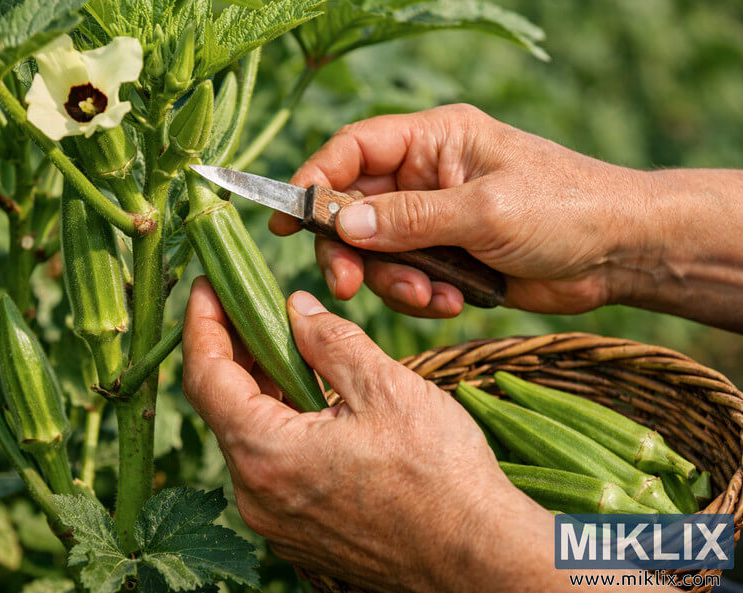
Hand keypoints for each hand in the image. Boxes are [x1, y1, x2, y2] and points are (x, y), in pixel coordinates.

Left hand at [181, 277, 558, 592]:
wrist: (479, 558)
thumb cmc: (440, 476)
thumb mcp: (385, 388)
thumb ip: (330, 340)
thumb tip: (295, 309)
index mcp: (267, 455)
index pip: (206, 376)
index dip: (202, 322)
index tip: (206, 285)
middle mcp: (257, 496)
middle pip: (222, 407)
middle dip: (232, 350)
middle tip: (247, 303)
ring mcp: (277, 521)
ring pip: (248, 437)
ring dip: (259, 387)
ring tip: (280, 342)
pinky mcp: (301, 533)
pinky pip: (272, 467)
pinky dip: (279, 423)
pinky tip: (307, 397)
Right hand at [270, 104, 652, 316]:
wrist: (620, 253)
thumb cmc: (564, 208)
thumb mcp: (484, 210)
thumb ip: (410, 219)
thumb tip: (342, 226)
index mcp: (434, 140)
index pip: (353, 150)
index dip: (314, 181)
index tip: (287, 221)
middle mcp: (426, 177)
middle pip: (354, 210)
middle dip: (348, 250)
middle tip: (347, 285)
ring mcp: (435, 220)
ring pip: (377, 252)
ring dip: (393, 281)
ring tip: (431, 295)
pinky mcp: (447, 258)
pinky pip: (407, 279)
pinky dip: (420, 296)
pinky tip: (453, 301)